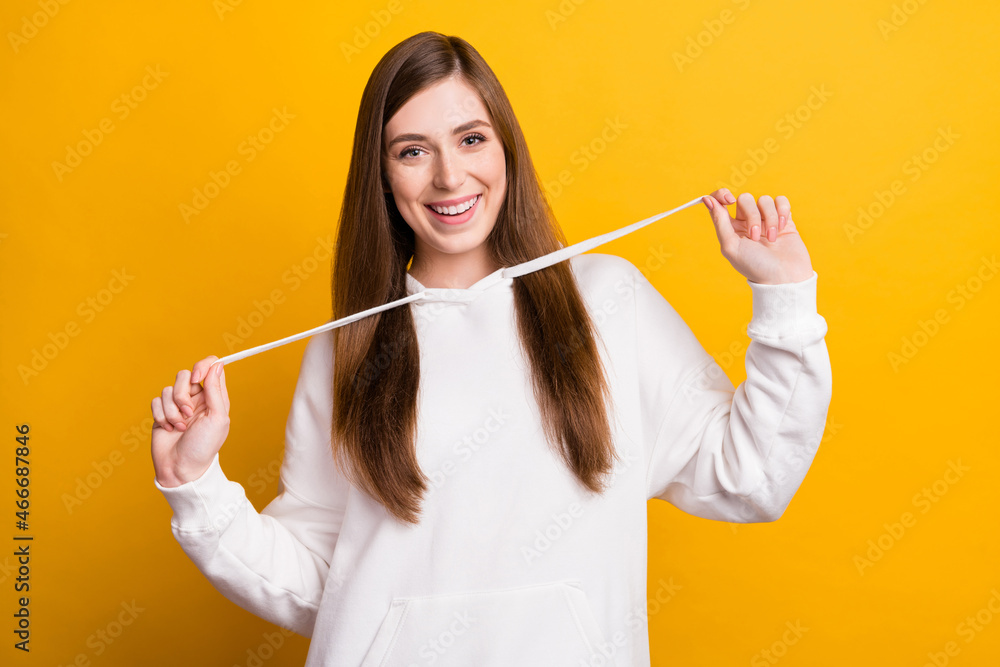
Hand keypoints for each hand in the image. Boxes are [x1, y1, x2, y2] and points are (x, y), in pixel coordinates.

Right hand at [150, 356, 230, 486]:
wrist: (181, 468)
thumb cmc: (204, 446)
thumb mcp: (217, 418)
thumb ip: (216, 390)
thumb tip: (216, 364)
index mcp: (213, 397)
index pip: (210, 366)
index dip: (202, 366)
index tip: (197, 379)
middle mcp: (196, 398)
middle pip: (184, 375)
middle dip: (182, 395)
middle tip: (188, 413)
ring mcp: (177, 405)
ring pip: (168, 389)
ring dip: (172, 411)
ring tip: (180, 428)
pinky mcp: (162, 413)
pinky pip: (155, 401)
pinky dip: (161, 416)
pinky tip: (169, 429)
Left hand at [701, 188, 813, 284]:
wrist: (784, 278)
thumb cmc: (755, 266)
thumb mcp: (731, 246)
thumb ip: (720, 221)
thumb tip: (707, 199)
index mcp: (731, 228)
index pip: (720, 201)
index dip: (722, 195)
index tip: (729, 200)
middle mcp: (747, 222)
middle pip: (745, 199)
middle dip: (751, 215)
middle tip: (755, 236)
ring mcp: (766, 219)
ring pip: (764, 200)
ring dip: (769, 219)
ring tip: (772, 239)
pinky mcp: (784, 218)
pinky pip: (781, 200)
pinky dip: (782, 211)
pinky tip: (783, 227)